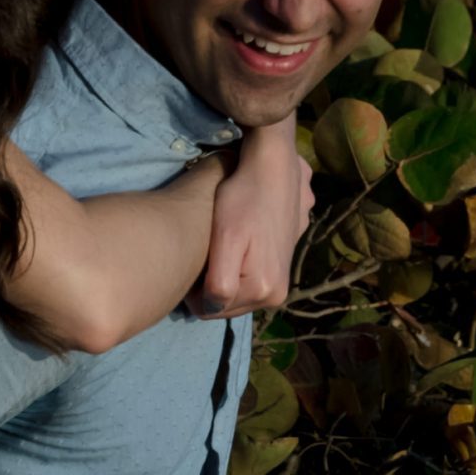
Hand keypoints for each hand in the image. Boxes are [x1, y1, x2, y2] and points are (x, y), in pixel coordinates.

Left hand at [186, 139, 313, 317]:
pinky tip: (237, 238)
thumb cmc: (243, 197)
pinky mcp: (284, 260)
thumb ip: (219, 284)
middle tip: (204, 249)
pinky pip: (252, 273)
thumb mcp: (225, 239)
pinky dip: (240, 261)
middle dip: (212, 282)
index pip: (212, 309)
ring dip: (226, 272)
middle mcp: (278, 293)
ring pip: (238, 288)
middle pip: (228, 301)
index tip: (191, 260)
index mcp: (265, 291)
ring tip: (220, 242)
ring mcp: (284, 277)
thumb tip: (207, 308)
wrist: (273, 165)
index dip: (194, 289)